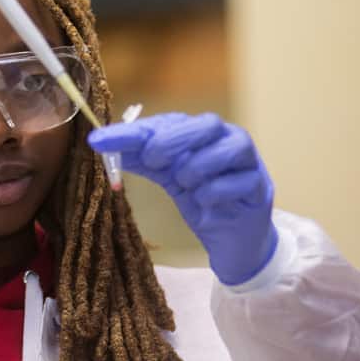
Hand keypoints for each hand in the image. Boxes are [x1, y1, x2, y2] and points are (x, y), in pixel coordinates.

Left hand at [88, 113, 277, 285]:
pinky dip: (214, 194)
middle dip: (173, 141)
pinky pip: (235, 183)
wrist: (234, 239)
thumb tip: (101, 142)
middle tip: (153, 160)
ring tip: (187, 186)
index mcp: (200, 132)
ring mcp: (248, 161)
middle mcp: (226, 138)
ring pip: (224, 150)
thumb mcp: (166, 176)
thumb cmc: (201, 199)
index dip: (132, 131)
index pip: (166, 122)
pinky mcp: (259, 187)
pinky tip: (207, 205)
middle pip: (204, 124)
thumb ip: (139, 157)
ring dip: (196, 170)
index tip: (99, 140)